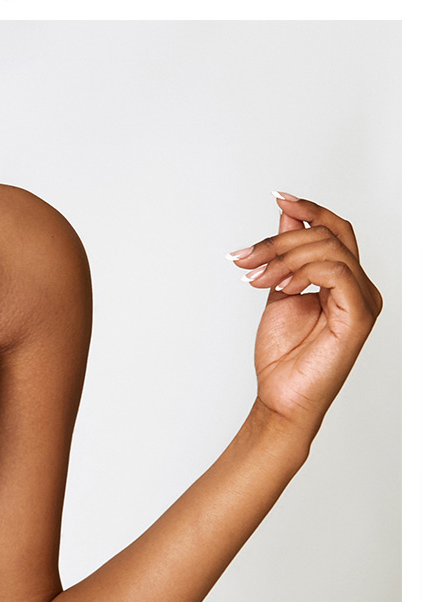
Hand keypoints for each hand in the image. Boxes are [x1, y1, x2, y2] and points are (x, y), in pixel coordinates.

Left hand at [227, 194, 381, 439]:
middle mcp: (358, 287)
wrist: (280, 398)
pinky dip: (303, 273)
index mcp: (343, 281)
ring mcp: (362, 300)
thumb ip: (286, 257)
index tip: (280, 197)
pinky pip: (336, 272)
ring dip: (284, 257)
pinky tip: (280, 288)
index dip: (310, 210)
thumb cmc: (282, 357)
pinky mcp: (359, 315)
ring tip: (255, 277)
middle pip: (330, 235)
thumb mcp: (279, 292)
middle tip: (245, 258)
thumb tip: (286, 218)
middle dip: (281, 241)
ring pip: (330, 250)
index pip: (335, 230)